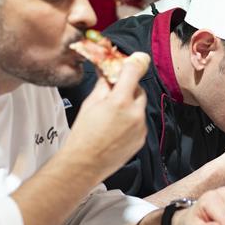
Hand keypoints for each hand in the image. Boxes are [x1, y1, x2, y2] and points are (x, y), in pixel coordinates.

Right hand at [62, 52, 149, 180]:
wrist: (84, 164)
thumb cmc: (83, 134)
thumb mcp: (90, 103)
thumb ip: (103, 85)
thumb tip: (107, 70)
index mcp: (119, 101)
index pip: (133, 72)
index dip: (134, 63)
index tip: (135, 59)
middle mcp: (134, 113)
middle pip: (138, 89)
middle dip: (128, 87)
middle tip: (115, 90)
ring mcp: (140, 127)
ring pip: (139, 106)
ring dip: (130, 104)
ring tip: (112, 114)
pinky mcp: (142, 138)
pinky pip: (140, 121)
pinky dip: (131, 119)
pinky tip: (116, 127)